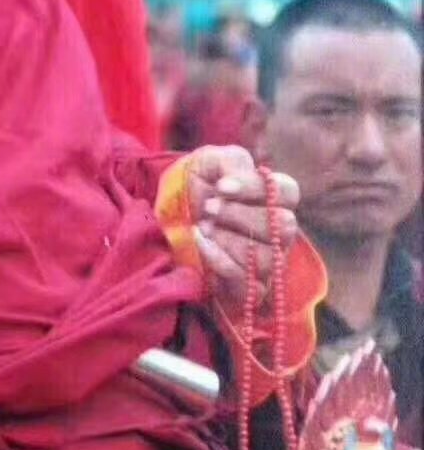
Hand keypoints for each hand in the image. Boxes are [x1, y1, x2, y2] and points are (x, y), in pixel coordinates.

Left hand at [186, 145, 299, 305]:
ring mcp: (264, 261)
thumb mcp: (206, 164)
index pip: (288, 192)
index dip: (256, 189)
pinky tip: (200, 242)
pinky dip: (219, 258)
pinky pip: (246, 279)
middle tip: (209, 208)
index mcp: (271, 197)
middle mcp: (275, 231)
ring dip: (229, 238)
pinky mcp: (246, 287)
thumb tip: (236, 182)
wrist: (161, 223)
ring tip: (203, 227)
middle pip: (285, 225)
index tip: (221, 186)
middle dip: (240, 215)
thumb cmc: (191, 190)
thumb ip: (229, 162)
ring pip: (267, 255)